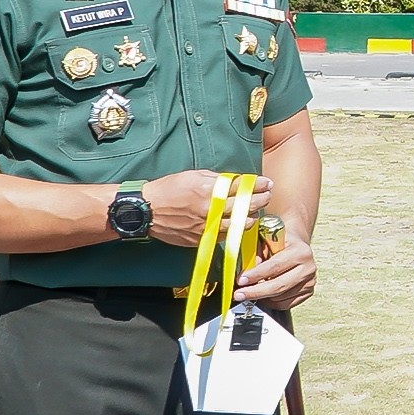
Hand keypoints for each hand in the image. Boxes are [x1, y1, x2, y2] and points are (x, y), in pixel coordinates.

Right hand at [143, 169, 269, 248]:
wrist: (146, 211)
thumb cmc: (169, 189)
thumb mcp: (194, 176)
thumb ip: (217, 180)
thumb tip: (236, 182)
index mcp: (209, 191)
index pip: (242, 188)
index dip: (259, 185)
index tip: (267, 183)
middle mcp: (210, 209)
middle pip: (246, 206)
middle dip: (261, 200)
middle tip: (267, 196)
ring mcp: (206, 226)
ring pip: (239, 225)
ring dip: (250, 217)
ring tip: (254, 211)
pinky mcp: (201, 239)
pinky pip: (224, 235)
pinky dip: (233, 229)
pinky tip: (237, 223)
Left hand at [237, 222, 316, 309]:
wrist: (296, 245)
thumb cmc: (279, 242)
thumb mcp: (267, 240)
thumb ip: (257, 253)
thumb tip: (247, 271)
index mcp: (300, 251)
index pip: (275, 266)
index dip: (256, 275)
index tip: (241, 280)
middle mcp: (308, 267)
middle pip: (278, 286)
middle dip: (255, 292)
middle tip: (239, 294)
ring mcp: (310, 281)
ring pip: (280, 297)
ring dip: (262, 296)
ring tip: (251, 291)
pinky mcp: (308, 292)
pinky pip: (285, 304)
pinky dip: (272, 302)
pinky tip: (264, 294)